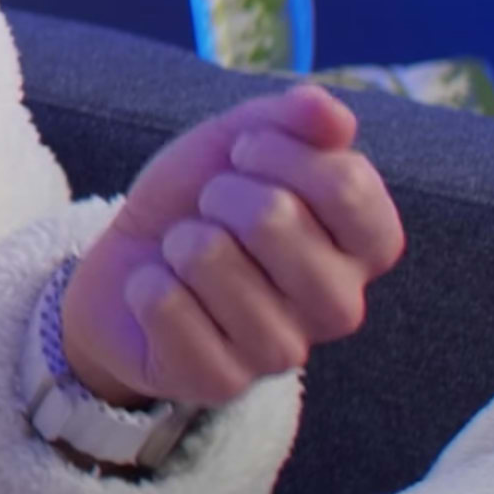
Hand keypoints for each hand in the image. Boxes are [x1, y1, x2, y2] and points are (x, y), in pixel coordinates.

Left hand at [61, 82, 405, 407]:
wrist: (129, 262)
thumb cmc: (203, 203)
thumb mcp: (242, 141)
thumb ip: (292, 118)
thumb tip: (329, 111)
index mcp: (364, 245)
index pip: (348, 183)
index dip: (280, 151)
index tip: (246, 155)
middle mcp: (340, 305)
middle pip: (276, 216)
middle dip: (220, 194)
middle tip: (211, 211)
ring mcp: (282, 351)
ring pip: (210, 258)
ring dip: (180, 240)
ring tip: (187, 255)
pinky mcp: (222, 383)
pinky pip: (165, 304)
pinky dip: (146, 282)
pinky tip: (161, 292)